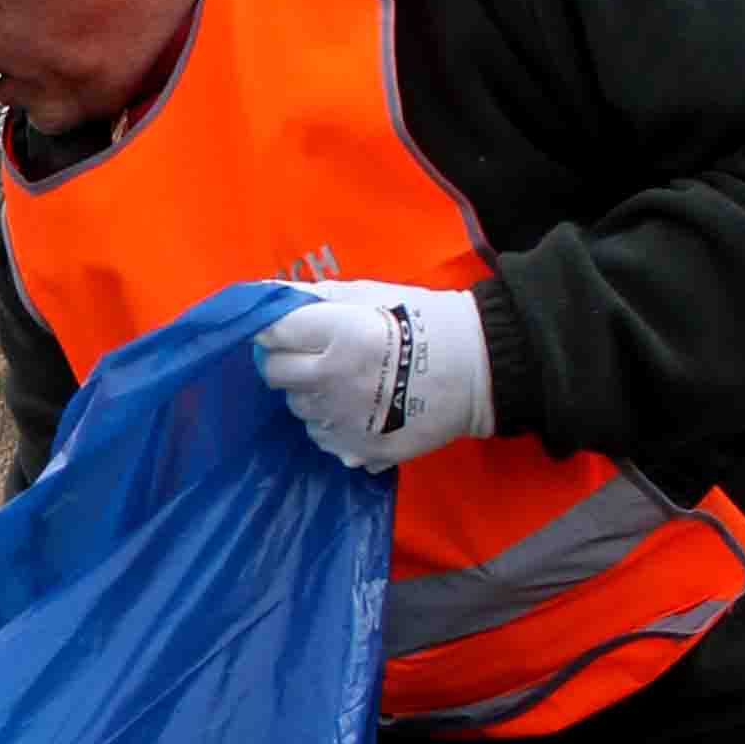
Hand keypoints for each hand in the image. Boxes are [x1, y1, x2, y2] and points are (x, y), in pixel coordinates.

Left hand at [254, 284, 493, 470]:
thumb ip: (316, 297)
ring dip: (311, 392)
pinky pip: (320, 435)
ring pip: (297, 406)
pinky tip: (359, 406)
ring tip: (348, 379)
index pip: (272, 333)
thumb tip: (267, 297)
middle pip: (275, 373)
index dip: (275, 328)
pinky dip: (330, 421)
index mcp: (339, 335)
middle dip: (288, 359)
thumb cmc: (423, 321)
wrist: (477, 371)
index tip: (286, 327)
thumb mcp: (371, 293)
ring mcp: (342, 421)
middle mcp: (333, 381)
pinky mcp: (355, 450)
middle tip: (318, 352)